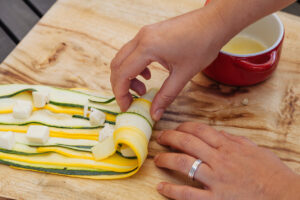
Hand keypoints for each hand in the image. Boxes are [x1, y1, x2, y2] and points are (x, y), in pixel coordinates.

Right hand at [110, 6, 226, 120]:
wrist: (214, 22)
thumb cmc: (202, 45)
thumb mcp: (183, 74)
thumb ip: (166, 96)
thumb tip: (154, 114)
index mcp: (147, 47)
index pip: (122, 73)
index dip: (121, 93)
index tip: (126, 106)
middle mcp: (141, 38)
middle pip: (118, 65)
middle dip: (121, 86)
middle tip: (132, 100)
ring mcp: (145, 33)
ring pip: (124, 57)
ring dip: (128, 76)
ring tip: (143, 89)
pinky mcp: (150, 33)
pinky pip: (134, 51)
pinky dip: (135, 66)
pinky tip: (149, 74)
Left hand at [154, 122, 299, 199]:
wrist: (286, 197)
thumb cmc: (273, 174)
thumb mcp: (255, 150)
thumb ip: (235, 141)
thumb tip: (219, 134)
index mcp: (229, 147)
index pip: (200, 130)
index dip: (184, 127)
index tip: (176, 128)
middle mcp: (219, 160)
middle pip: (187, 142)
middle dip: (170, 137)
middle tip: (161, 138)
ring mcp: (216, 180)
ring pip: (183, 164)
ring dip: (166, 159)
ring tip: (157, 159)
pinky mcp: (216, 199)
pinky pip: (188, 194)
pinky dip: (172, 191)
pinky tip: (161, 188)